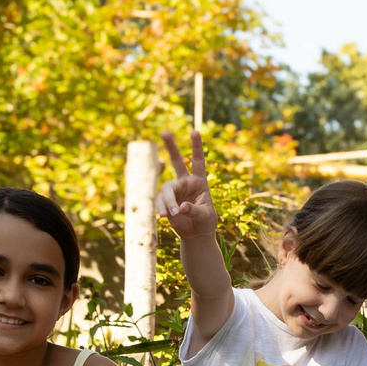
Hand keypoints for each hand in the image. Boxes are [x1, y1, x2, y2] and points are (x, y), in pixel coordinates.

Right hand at [156, 128, 219, 242]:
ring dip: (168, 202)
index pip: (198, 161)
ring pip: (167, 190)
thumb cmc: (206, 222)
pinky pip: (160, 202)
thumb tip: (181, 207)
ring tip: (172, 214)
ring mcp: (174, 191)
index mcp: (199, 181)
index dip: (196, 147)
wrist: (196, 234)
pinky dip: (161, 208)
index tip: (195, 131)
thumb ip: (195, 210)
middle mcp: (186, 182)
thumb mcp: (206, 217)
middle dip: (171, 146)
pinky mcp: (165, 201)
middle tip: (164, 131)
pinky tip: (163, 216)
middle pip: (177, 162)